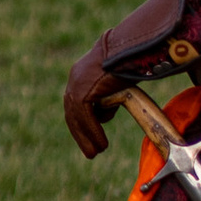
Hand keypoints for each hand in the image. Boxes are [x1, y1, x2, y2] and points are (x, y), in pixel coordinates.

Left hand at [64, 41, 123, 160]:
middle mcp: (75, 79)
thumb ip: (108, 97)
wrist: (127, 48)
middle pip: (73, 113)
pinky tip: (102, 145)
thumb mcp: (115, 81)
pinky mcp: (82, 91)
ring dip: (87, 137)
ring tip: (96, 152)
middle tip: (90, 153)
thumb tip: (105, 114)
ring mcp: (76, 85)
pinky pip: (85, 117)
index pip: (76, 105)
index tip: (88, 138)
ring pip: (78, 118)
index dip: (82, 123)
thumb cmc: (128, 59)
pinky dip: (94, 132)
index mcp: (81, 75)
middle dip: (81, 134)